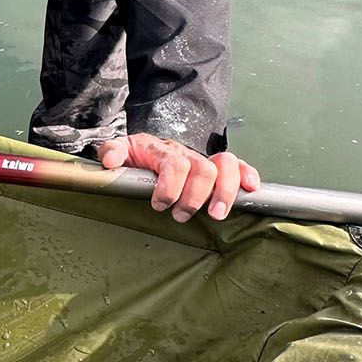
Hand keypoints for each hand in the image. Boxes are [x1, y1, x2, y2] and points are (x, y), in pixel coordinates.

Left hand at [97, 133, 259, 221]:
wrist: (149, 146)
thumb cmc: (135, 155)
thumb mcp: (120, 150)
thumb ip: (111, 152)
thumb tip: (110, 162)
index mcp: (162, 150)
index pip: (174, 164)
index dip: (170, 187)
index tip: (159, 205)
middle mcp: (186, 153)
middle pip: (203, 169)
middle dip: (195, 196)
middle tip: (181, 216)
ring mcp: (203, 159)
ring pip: (225, 166)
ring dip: (224, 192)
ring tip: (216, 214)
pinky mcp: (217, 167)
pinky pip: (239, 165)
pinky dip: (248, 175)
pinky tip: (251, 190)